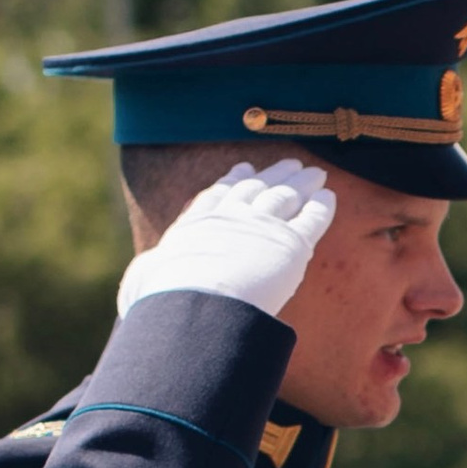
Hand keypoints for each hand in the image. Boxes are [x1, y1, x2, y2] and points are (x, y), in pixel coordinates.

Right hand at [116, 161, 335, 321]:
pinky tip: (329, 196)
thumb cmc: (163, 301)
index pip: (218, 197)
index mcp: (197, 225)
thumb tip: (137, 288)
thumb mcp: (143, 285)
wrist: (196, 302)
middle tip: (288, 164)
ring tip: (315, 173)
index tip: (242, 170)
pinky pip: (312, 218)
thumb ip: (146, 280)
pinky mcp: (291, 244)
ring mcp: (262, 226)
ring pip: (286, 196)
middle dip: (272, 175)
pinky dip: (321, 205)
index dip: (233, 181)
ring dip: (301, 183)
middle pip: (256, 189)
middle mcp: (230, 218)